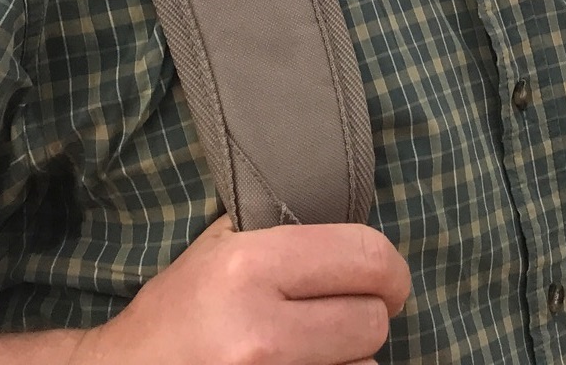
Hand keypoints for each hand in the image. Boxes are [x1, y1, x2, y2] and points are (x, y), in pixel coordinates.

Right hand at [70, 215, 411, 364]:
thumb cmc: (175, 312)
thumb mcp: (217, 248)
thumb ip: (280, 227)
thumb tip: (351, 216)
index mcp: (250, 267)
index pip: (365, 257)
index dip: (390, 269)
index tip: (387, 279)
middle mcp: (261, 333)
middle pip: (372, 321)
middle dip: (367, 314)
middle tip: (346, 313)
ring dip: (351, 358)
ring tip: (313, 347)